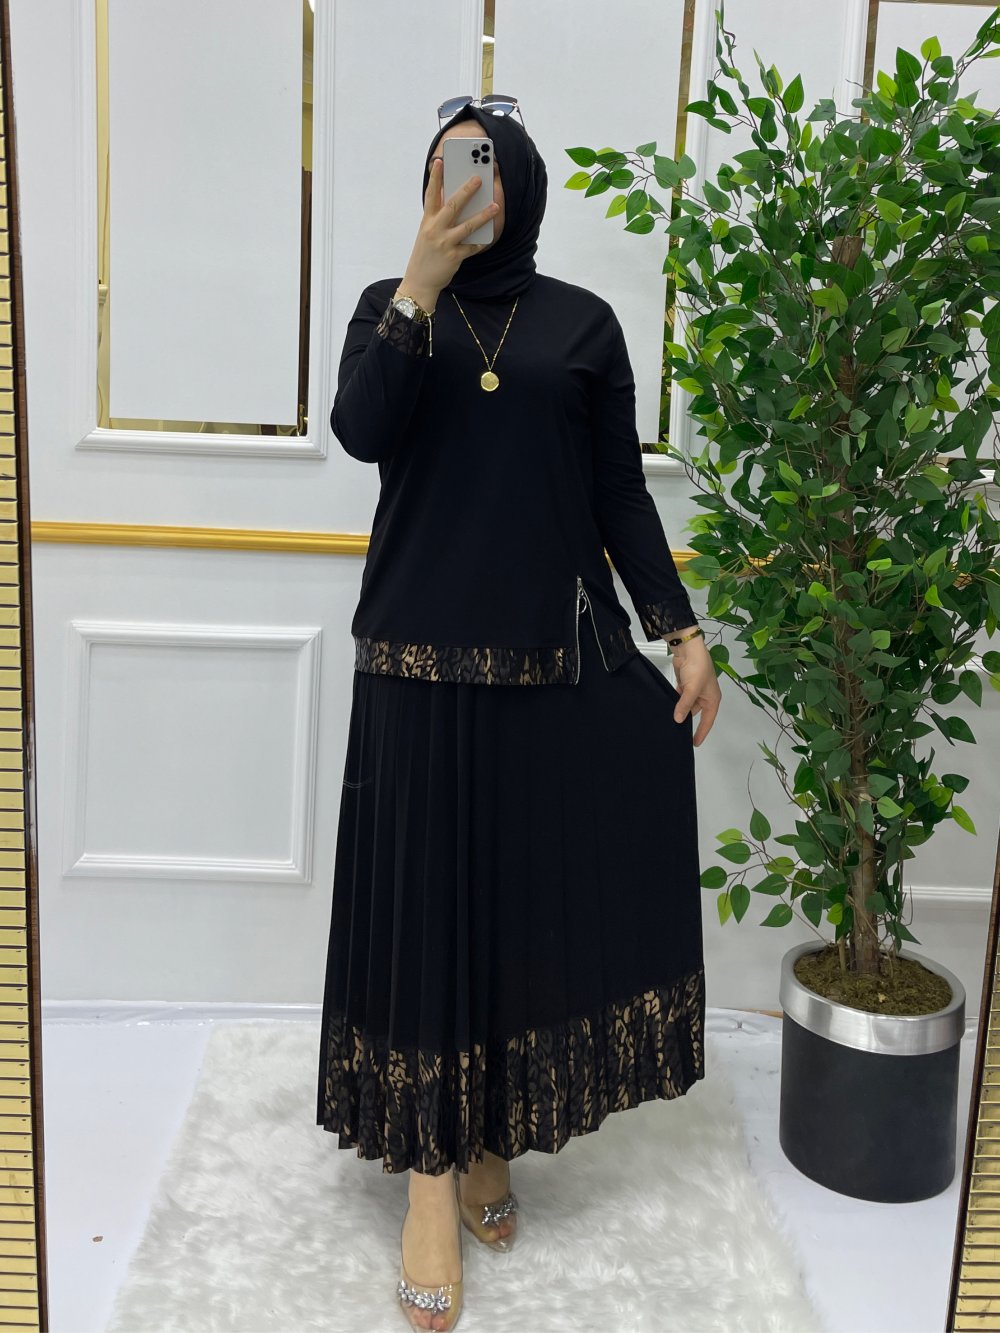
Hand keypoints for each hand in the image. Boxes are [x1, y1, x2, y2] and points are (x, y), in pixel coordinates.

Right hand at [401, 158, 498, 303]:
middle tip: (479, 178)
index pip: (431, 195)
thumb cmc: (425, 254)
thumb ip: (437, 217)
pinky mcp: (454, 257)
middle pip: (452, 206)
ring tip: (495, 206)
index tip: (439, 162)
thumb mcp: (426, 232)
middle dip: (466, 191)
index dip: (435, 178)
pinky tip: (489, 236)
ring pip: (467, 226)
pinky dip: (481, 242)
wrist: (419, 282)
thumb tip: (454, 200)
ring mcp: (445, 243)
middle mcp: (435, 230)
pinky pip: (472, 247)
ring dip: (483, 215)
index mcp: (427, 221)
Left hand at [667, 634, 720, 745]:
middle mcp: (705, 696)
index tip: (694, 743)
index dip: (702, 732)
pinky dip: (675, 703)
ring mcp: (694, 690)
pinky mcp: (685, 685)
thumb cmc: (698, 668)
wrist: (689, 648)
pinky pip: (680, 698)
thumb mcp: (692, 689)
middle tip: (678, 734)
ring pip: (687, 706)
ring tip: (670, 723)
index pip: (708, 720)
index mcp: (713, 699)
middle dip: (688, 722)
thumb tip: (678, 720)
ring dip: (680, 711)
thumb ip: (685, 705)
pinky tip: (667, 709)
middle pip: (696, 714)